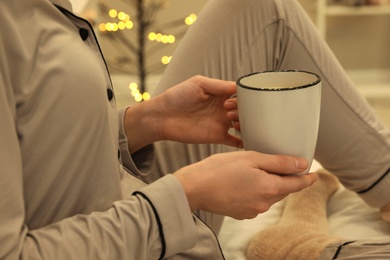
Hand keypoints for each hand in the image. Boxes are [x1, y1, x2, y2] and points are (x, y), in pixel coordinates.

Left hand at [155, 75, 241, 146]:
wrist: (162, 117)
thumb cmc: (177, 96)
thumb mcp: (198, 83)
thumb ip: (218, 85)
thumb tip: (237, 86)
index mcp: (220, 94)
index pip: (240, 94)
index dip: (242, 96)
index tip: (232, 100)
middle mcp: (223, 109)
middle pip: (244, 110)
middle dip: (243, 111)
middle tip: (229, 111)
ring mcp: (221, 123)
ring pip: (242, 124)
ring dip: (245, 124)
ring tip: (235, 124)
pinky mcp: (217, 136)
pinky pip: (235, 141)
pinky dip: (244, 141)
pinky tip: (247, 139)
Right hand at [174, 151, 317, 219]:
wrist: (194, 188)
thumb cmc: (219, 169)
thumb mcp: (251, 158)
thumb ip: (279, 163)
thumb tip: (302, 164)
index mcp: (269, 188)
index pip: (296, 185)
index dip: (307, 179)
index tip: (314, 175)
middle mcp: (264, 203)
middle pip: (282, 190)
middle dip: (285, 180)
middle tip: (284, 166)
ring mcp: (252, 211)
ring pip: (269, 196)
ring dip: (269, 185)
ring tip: (258, 172)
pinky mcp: (241, 213)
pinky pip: (256, 201)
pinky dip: (256, 191)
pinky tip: (245, 182)